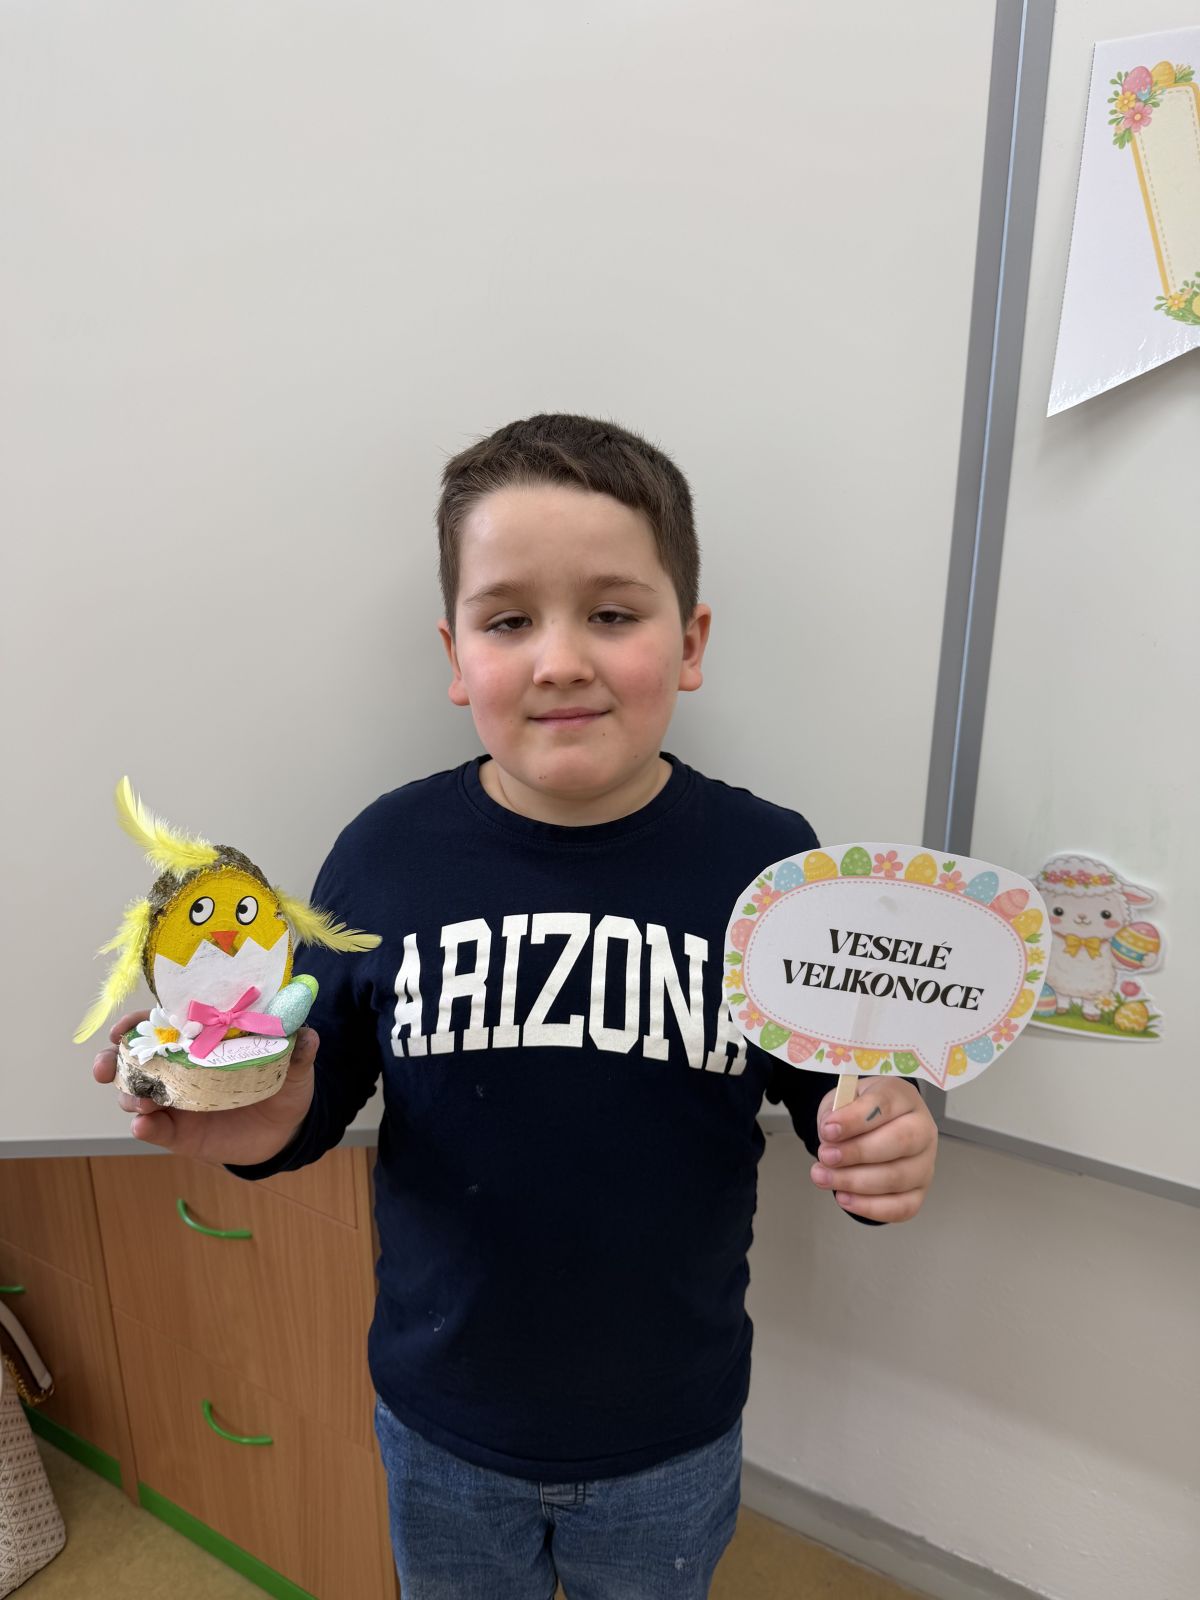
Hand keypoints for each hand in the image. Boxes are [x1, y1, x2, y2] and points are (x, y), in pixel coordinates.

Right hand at [92, 1011, 317, 1167]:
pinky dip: (145, 1127)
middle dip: (115, 1059)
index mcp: (200, 1042)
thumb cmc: (282, 1085)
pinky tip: (143, 1124)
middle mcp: (179, 1069)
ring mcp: (175, 1101)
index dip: (138, 1022)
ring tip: (140, 1099)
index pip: (161, 1024)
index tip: (125, 1026)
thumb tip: (308, 1034)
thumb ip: (297, 1051)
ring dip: (129, 1094)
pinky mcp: (178, 1133)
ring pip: (136, 1094)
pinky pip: (154, 1129)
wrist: (285, 1130)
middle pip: (134, 1060)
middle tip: (108, 1064)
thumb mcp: (293, 1067)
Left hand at [810, 1078, 936, 1221]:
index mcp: (903, 1097)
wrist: (873, 1129)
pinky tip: (844, 1198)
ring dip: (855, 1181)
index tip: (827, 1130)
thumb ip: (837, 1111)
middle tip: (825, 1156)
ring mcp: (925, 1163)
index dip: (855, 1119)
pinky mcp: (920, 1192)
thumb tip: (830, 1132)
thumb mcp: (844, 1098)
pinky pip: (902, 1207)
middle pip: (900, 1141)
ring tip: (822, 1177)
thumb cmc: (861, 1112)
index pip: (884, 1104)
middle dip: (857, 1152)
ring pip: (898, 1177)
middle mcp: (923, 1129)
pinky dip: (870, 1207)